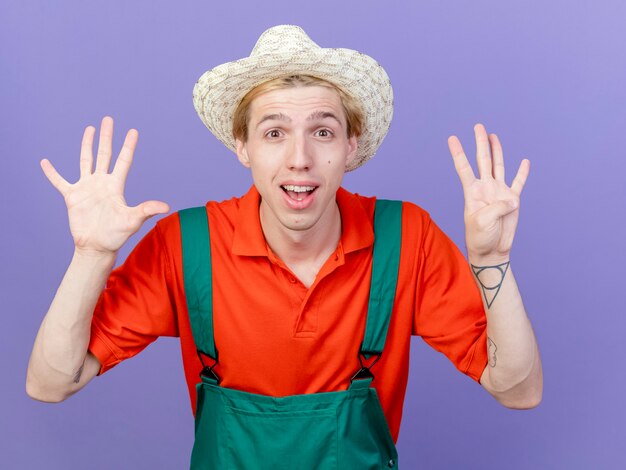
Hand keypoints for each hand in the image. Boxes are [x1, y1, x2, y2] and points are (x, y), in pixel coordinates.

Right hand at [41, 116, 168, 255]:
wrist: (97, 247)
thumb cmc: (116, 235)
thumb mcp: (133, 221)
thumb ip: (146, 210)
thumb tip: (166, 206)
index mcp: (116, 186)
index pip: (124, 161)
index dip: (128, 146)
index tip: (133, 131)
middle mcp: (102, 183)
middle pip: (105, 154)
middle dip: (107, 137)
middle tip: (109, 120)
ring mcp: (86, 188)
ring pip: (86, 161)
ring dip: (87, 145)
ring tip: (90, 129)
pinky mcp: (72, 197)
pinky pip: (59, 181)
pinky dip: (52, 173)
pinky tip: (45, 162)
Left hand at [448, 124, 528, 261]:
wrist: (492, 250)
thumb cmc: (481, 237)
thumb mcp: (484, 222)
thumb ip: (497, 208)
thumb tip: (513, 199)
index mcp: (473, 192)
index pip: (464, 168)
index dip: (458, 153)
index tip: (451, 138)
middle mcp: (485, 188)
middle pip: (483, 160)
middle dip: (480, 143)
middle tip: (477, 126)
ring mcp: (499, 192)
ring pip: (498, 166)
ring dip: (497, 151)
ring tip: (493, 135)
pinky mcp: (512, 200)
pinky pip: (518, 183)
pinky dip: (522, 172)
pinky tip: (524, 161)